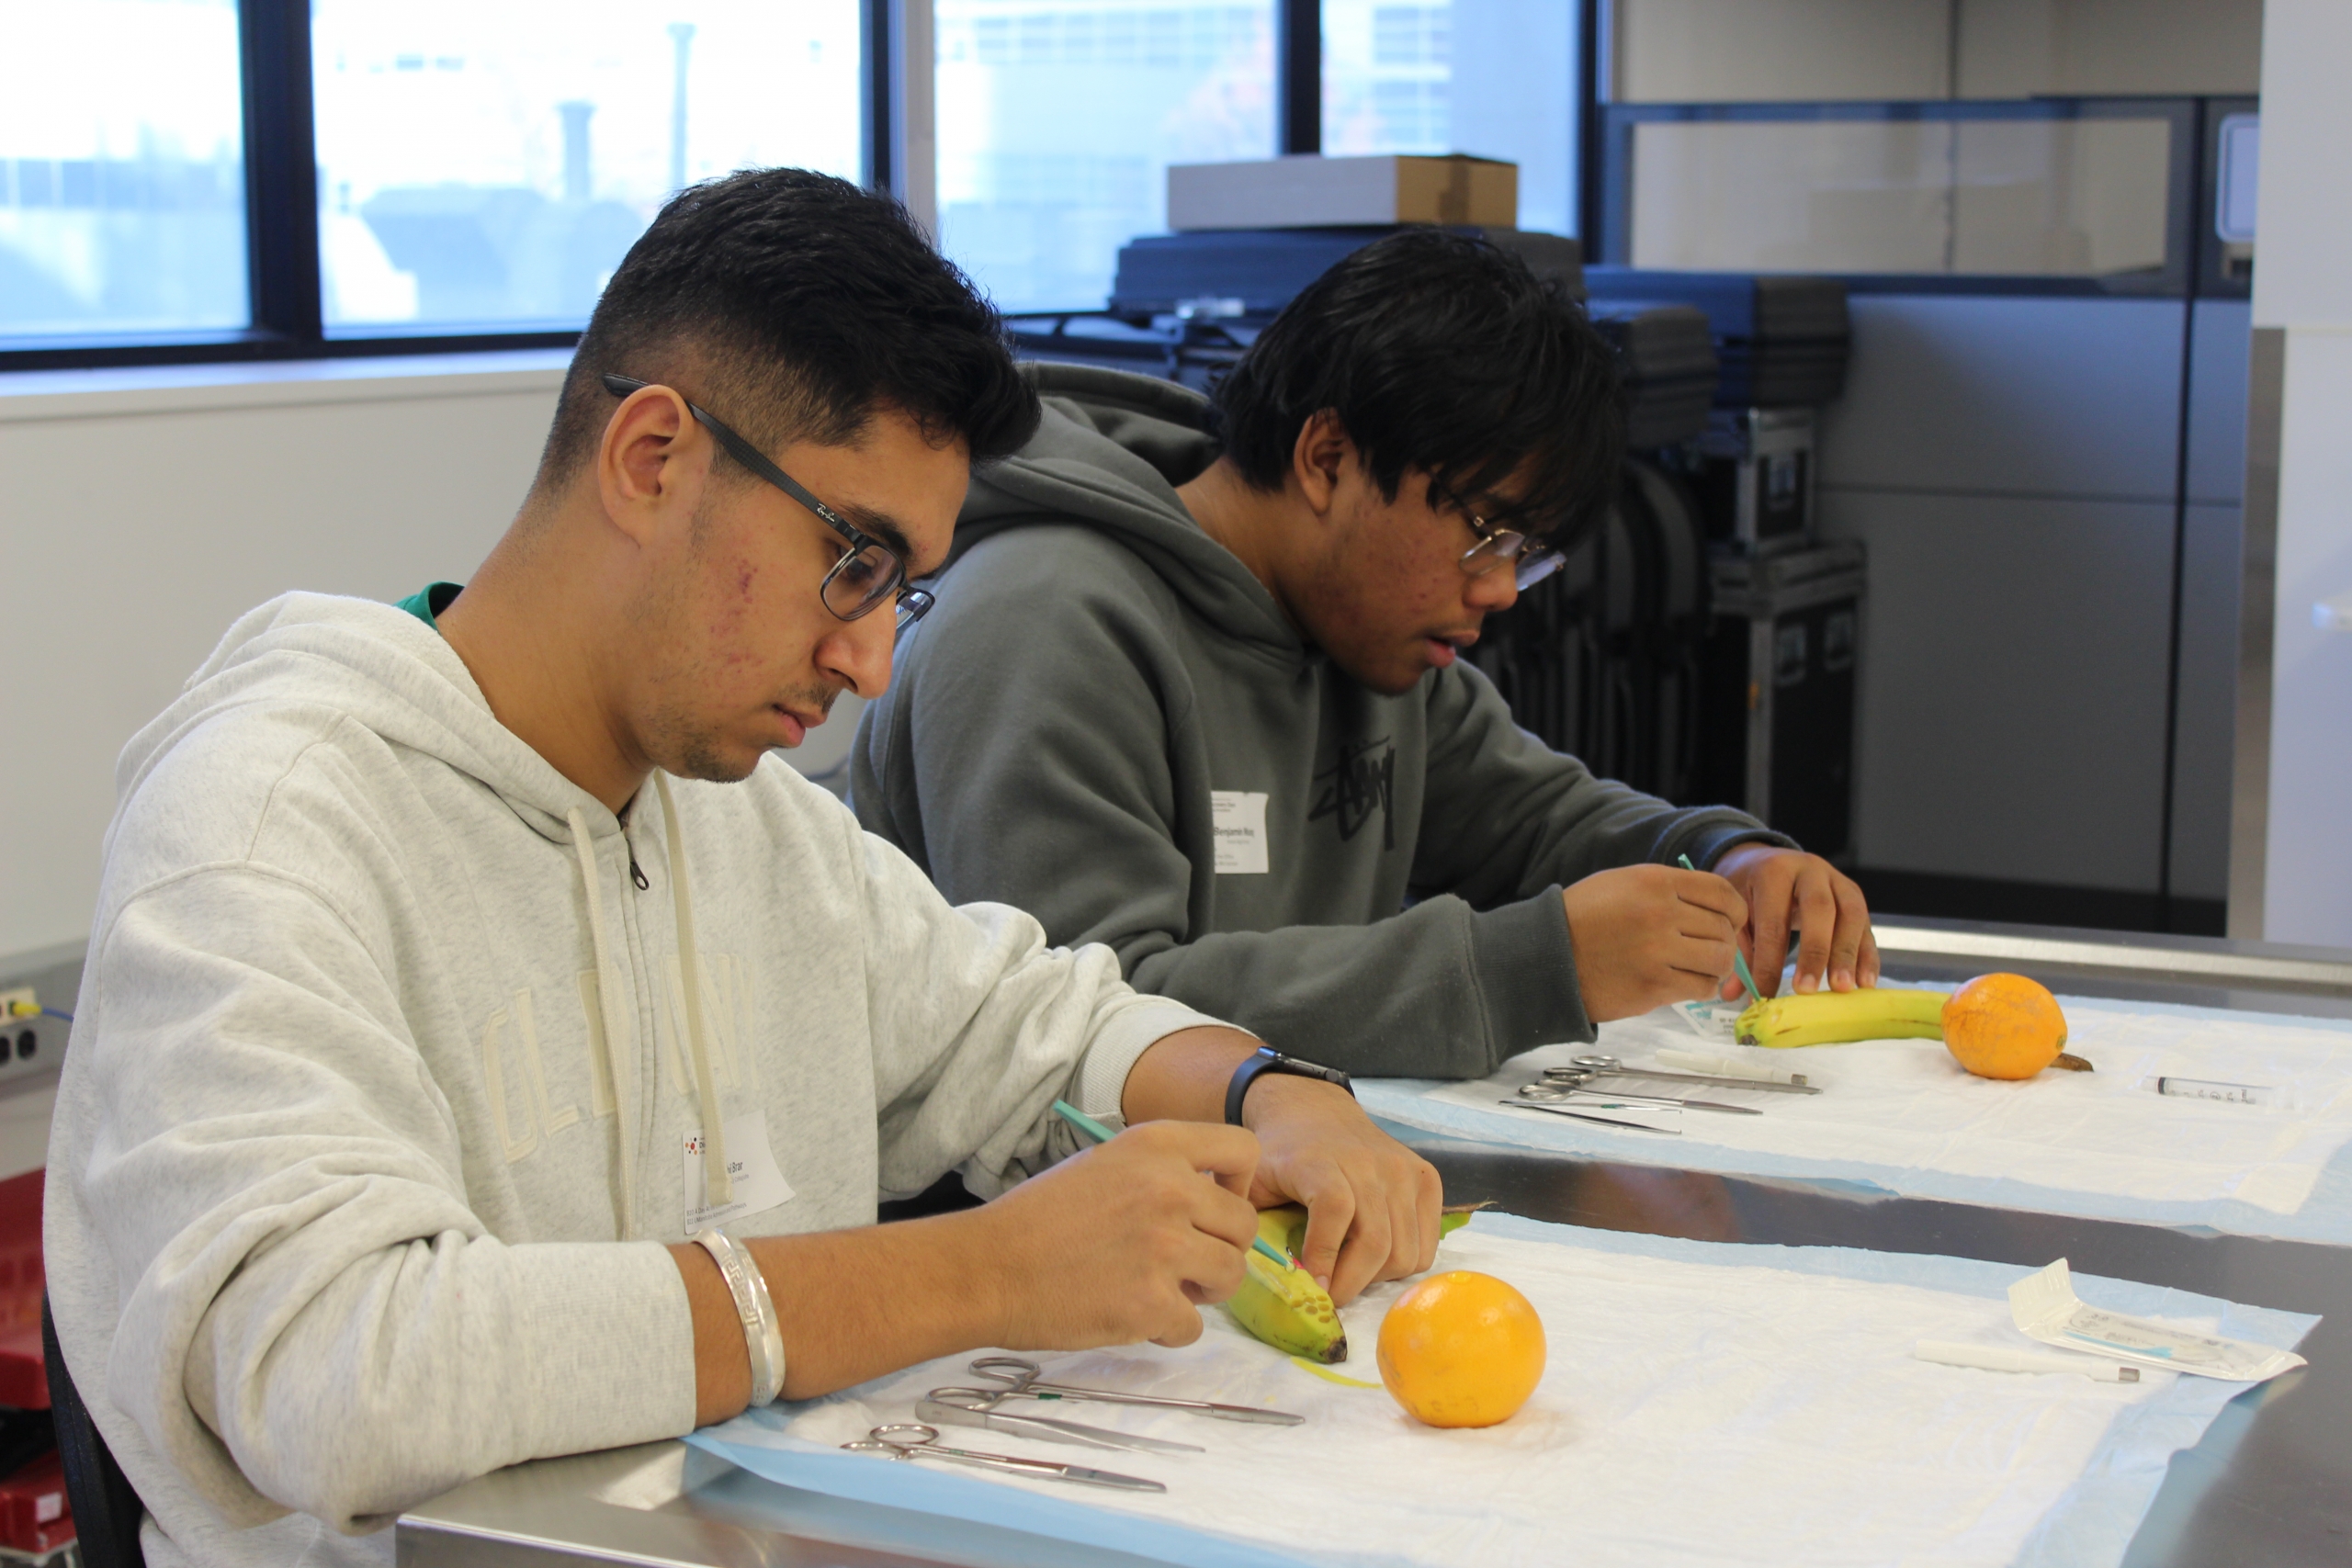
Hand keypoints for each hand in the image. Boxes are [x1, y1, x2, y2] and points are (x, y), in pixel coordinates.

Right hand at [971, 1119, 1260, 1350]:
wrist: (986, 1269)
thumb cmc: (1037, 1219)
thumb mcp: (1103, 1164)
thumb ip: (1159, 1174)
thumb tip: (1210, 1204)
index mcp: (1156, 1146)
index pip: (1242, 1149)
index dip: (1239, 1183)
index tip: (1216, 1205)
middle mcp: (1170, 1189)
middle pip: (1244, 1224)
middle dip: (1221, 1249)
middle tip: (1184, 1265)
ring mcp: (1165, 1247)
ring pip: (1231, 1275)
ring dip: (1203, 1291)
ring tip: (1162, 1291)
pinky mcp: (1153, 1303)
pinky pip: (1193, 1325)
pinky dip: (1167, 1330)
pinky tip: (1131, 1317)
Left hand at [1240, 1073, 1442, 1304]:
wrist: (1315, 1112)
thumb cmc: (1280, 1154)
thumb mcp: (1251, 1179)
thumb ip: (1246, 1219)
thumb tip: (1245, 1269)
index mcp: (1320, 1160)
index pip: (1334, 1209)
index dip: (1324, 1254)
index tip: (1312, 1286)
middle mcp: (1370, 1162)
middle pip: (1376, 1241)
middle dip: (1351, 1284)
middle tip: (1328, 1299)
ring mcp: (1404, 1169)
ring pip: (1405, 1250)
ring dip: (1378, 1278)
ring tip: (1349, 1275)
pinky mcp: (1426, 1179)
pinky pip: (1426, 1244)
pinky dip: (1403, 1263)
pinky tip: (1375, 1258)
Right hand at [1562, 863, 1747, 1023]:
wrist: (1547, 956)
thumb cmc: (1583, 918)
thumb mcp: (1622, 883)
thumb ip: (1666, 889)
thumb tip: (1711, 907)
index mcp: (1655, 882)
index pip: (1721, 892)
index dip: (1735, 910)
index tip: (1731, 922)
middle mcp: (1660, 913)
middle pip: (1723, 929)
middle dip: (1723, 942)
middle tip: (1709, 950)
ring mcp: (1658, 950)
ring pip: (1718, 960)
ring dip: (1716, 967)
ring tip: (1701, 969)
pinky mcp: (1654, 984)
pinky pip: (1701, 987)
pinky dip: (1701, 988)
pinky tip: (1686, 983)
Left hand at [1710, 844, 1876, 996]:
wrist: (1770, 859)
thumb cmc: (1751, 889)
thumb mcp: (1738, 910)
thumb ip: (1739, 951)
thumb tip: (1734, 994)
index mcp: (1774, 872)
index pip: (1773, 922)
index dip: (1769, 962)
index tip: (1765, 995)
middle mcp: (1810, 871)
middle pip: (1819, 909)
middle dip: (1815, 952)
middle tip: (1808, 989)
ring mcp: (1837, 880)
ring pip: (1851, 914)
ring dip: (1847, 955)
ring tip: (1843, 989)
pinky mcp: (1855, 895)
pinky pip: (1866, 925)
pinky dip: (1867, 955)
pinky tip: (1865, 983)